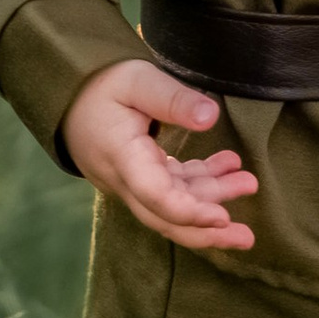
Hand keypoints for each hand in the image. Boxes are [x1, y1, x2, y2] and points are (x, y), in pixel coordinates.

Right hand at [63, 57, 258, 253]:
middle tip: (246, 237)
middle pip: (165, 219)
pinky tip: (228, 166)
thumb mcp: (137, 80)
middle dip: (207, 233)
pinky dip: (201, 183)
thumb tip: (210, 117)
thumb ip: (172, 99)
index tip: (222, 216)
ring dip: (211, 200)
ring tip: (248, 183)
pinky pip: (172, 189)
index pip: (154, 195)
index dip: (189, 212)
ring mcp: (131, 182)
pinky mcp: (139, 177)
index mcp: (121, 157)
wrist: (69, 94)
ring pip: (173, 206)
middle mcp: (123, 179)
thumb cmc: (102, 84)